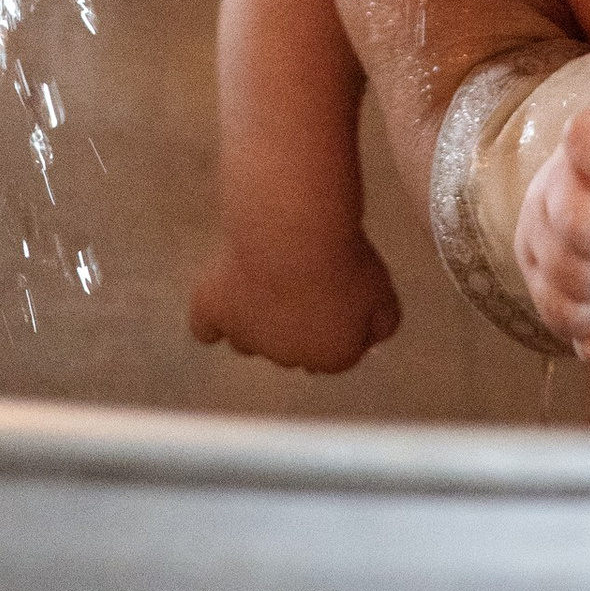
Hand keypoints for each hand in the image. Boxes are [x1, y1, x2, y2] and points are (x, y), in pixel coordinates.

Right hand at [189, 231, 400, 375]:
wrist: (294, 231)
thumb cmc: (344, 259)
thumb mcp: (383, 290)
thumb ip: (381, 322)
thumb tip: (372, 336)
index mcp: (331, 357)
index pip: (334, 354)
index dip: (335, 324)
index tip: (337, 295)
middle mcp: (287, 359)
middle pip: (291, 349)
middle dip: (297, 323)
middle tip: (304, 278)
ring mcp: (246, 337)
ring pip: (250, 341)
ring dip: (257, 321)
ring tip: (266, 280)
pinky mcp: (214, 310)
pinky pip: (205, 328)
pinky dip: (211, 320)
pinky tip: (219, 304)